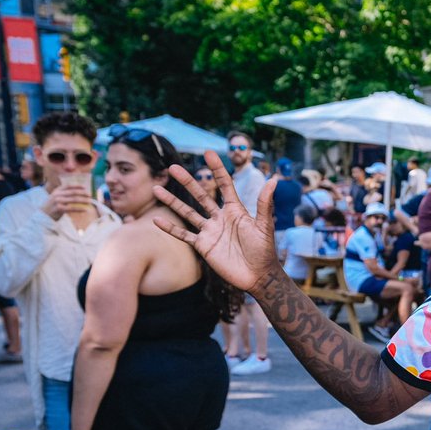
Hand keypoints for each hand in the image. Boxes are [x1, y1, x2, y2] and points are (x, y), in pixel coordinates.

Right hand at [43, 185, 93, 218]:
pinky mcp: (59, 209)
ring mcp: (57, 201)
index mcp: (57, 191)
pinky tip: (85, 210)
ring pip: (73, 200)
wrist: (43, 214)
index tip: (85, 187)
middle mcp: (57, 195)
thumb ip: (63, 194)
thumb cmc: (51, 206)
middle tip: (90, 195)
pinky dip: (79, 209)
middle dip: (82, 193)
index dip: (77, 186)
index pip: (68, 186)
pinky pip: (71, 208)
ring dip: (83, 200)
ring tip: (90, 201)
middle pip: (73, 192)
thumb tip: (77, 192)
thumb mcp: (55, 197)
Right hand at [151, 150, 280, 293]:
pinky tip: (157, 219)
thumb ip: (265, 204)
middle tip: (172, 167)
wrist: (258, 276)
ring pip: (188, 212)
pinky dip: (171, 228)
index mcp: (236, 210)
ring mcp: (210, 231)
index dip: (217, 169)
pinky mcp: (203, 246)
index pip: (224, 185)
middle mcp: (220, 218)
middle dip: (187, 181)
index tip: (208, 153)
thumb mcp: (264, 226)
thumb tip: (274, 180)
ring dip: (172, 201)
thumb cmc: (265, 251)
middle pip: (201, 195)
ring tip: (156, 188)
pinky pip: (184, 235)